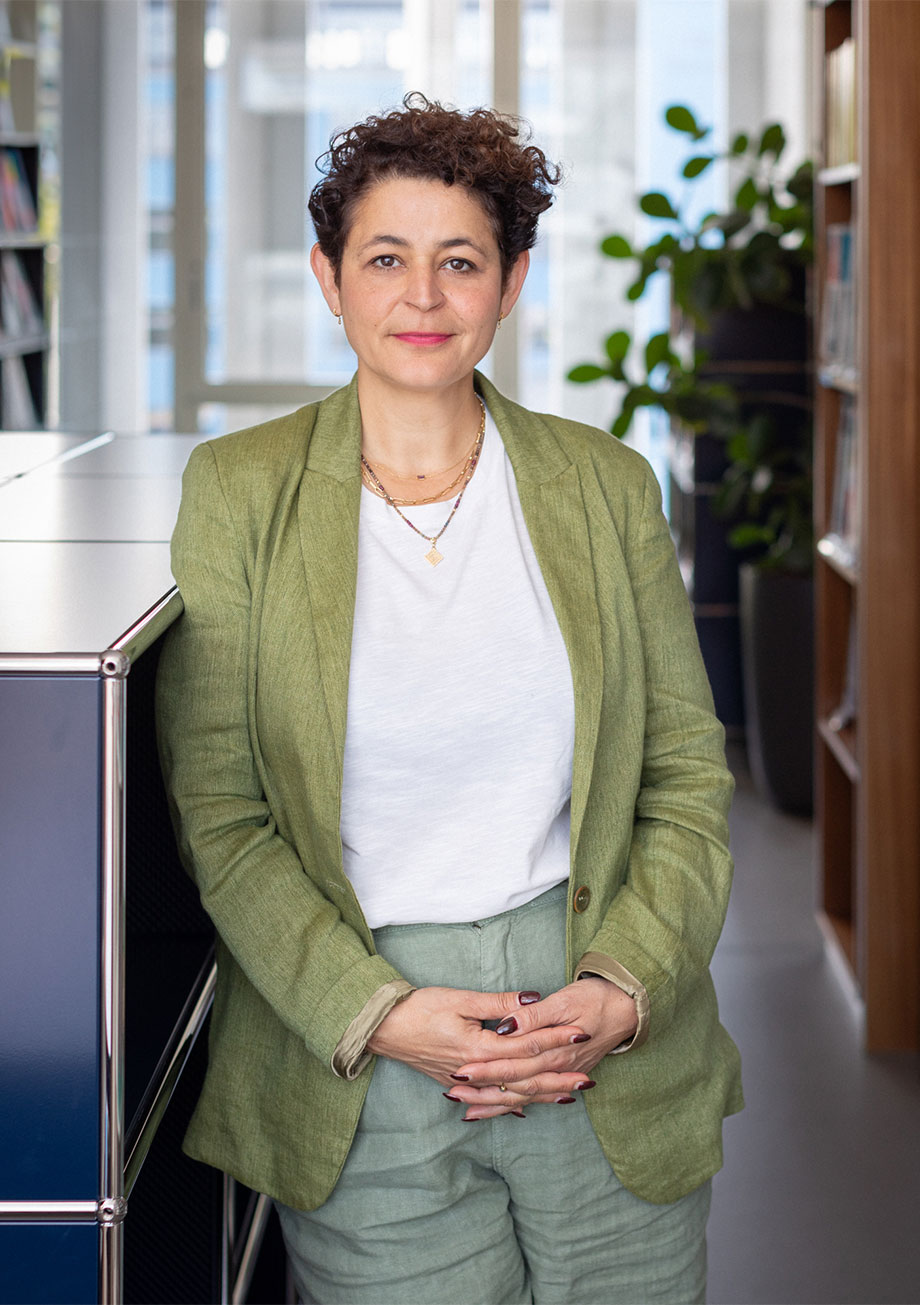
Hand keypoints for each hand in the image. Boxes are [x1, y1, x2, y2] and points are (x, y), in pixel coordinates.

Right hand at [366, 986, 586, 1088]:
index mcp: (478, 1048)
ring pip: (510, 1094)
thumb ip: (498, 1002)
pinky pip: (490, 1099)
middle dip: (558, 1077)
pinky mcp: (455, 1083)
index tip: (581, 1033)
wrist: (382, 1027)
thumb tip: (533, 999)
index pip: (527, 1045)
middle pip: (525, 1077)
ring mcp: (464, 1082)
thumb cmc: (418, 1008)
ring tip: (568, 1096)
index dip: (555, 1039)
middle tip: (589, 1077)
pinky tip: (524, 1109)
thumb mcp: (460, 998)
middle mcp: (475, 1072)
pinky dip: (510, 1104)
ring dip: (541, 1095)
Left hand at [446, 978, 636, 1119]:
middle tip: (452, 1094)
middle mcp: (558, 1069)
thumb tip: (507, 1026)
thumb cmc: (596, 998)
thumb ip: (533, 1016)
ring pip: (524, 1096)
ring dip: (497, 1104)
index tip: (458, 1072)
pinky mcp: (566, 1073)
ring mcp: (563, 1074)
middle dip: (483, 1092)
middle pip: (514, 1086)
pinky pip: (539, 1095)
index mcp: (553, 1050)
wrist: (629, 1007)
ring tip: (468, 1111)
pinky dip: (520, 1104)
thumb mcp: (564, 1000)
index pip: (511, 1065)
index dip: (484, 1069)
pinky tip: (505, 1110)